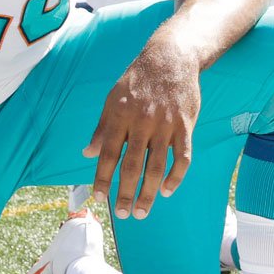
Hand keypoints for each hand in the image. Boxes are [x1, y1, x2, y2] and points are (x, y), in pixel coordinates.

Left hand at [85, 29, 202, 218]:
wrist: (171, 58)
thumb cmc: (138, 80)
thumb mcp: (113, 98)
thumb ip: (101, 128)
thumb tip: (88, 153)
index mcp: (120, 116)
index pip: (108, 154)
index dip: (102, 178)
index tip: (99, 198)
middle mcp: (141, 122)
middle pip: (132, 166)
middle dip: (125, 194)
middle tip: (122, 215)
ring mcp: (165, 125)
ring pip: (156, 167)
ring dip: (148, 193)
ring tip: (141, 212)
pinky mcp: (185, 126)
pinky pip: (182, 157)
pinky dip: (175, 177)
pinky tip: (166, 191)